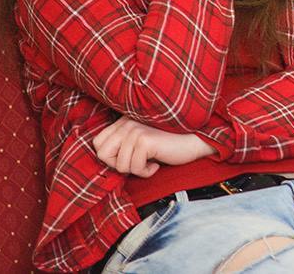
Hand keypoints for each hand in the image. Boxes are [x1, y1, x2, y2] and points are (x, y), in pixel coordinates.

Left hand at [92, 116, 216, 176]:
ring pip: (119, 165)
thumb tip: (104, 158)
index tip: (129, 157)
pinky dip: (146, 172)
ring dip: (136, 169)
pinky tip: (157, 163)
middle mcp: (127, 122)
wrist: (194, 141)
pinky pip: (134, 168)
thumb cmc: (169, 143)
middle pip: (103, 153)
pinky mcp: (145, 140)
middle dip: (119, 165)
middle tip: (137, 161)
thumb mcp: (141, 140)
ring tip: (151, 160)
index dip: (110, 157)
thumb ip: (123, 143)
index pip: (98, 143)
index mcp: (124, 120)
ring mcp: (135, 130)